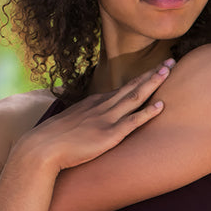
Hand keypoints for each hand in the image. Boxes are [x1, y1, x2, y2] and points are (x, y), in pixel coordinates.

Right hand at [13, 58, 174, 172]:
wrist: (41, 149)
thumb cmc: (50, 140)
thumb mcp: (67, 124)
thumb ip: (80, 121)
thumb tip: (82, 125)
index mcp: (92, 104)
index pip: (121, 89)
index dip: (140, 79)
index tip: (154, 70)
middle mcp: (101, 107)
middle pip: (131, 87)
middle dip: (152, 74)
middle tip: (170, 62)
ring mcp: (105, 119)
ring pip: (134, 97)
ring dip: (152, 84)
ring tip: (168, 72)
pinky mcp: (108, 135)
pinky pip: (132, 122)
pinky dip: (148, 112)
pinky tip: (162, 105)